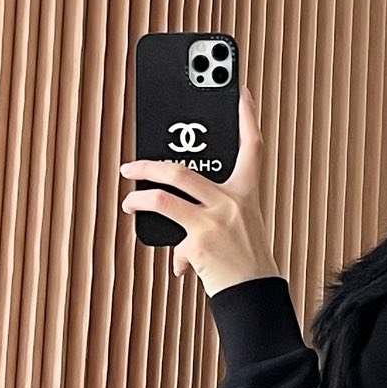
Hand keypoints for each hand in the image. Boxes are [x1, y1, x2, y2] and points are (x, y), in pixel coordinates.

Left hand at [120, 86, 279, 294]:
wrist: (255, 296)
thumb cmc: (247, 265)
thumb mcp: (238, 232)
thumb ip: (209, 220)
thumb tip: (177, 235)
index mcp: (248, 194)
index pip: (251, 146)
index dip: (246, 115)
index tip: (238, 91)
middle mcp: (233, 201)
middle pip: (184, 169)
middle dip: (150, 165)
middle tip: (132, 167)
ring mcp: (216, 218)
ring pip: (166, 192)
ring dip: (141, 195)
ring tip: (130, 199)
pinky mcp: (201, 239)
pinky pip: (170, 231)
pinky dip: (167, 244)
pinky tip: (171, 255)